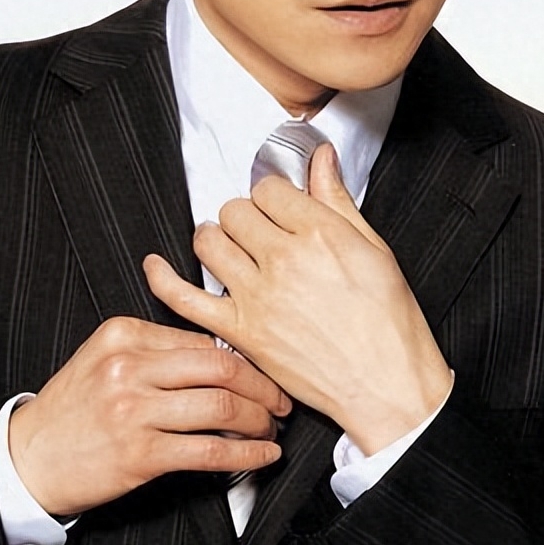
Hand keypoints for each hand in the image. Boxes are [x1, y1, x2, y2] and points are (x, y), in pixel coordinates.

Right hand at [8, 317, 291, 516]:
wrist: (29, 458)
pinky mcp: (139, 454)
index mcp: (123, 334)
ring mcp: (133, 410)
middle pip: (220, 366)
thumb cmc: (72, 410)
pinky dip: (246, 454)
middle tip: (281, 399)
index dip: (242, 356)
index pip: (201, 338)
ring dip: (259, 420)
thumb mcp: (103, 358)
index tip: (262, 371)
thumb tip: (219, 352)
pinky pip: (209, 451)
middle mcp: (128, 367)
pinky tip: (262, 456)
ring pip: (221, 407)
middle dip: (263, 385)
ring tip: (271, 428)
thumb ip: (154, 349)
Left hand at [144, 144, 451, 454]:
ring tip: (228, 246)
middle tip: (258, 231)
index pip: (269, 189)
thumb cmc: (388, 323)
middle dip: (245, 215)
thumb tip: (321, 158)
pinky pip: (184, 298)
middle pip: (235, 210)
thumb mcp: (374, 248)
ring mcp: (257, 297)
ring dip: (215, 237)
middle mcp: (284, 260)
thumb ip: (338, 200)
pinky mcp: (240, 332)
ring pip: (208, 241)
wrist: (386, 386)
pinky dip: (163, 279)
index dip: (273, 196)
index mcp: (319, 234)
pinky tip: (156, 265)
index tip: (278, 208)